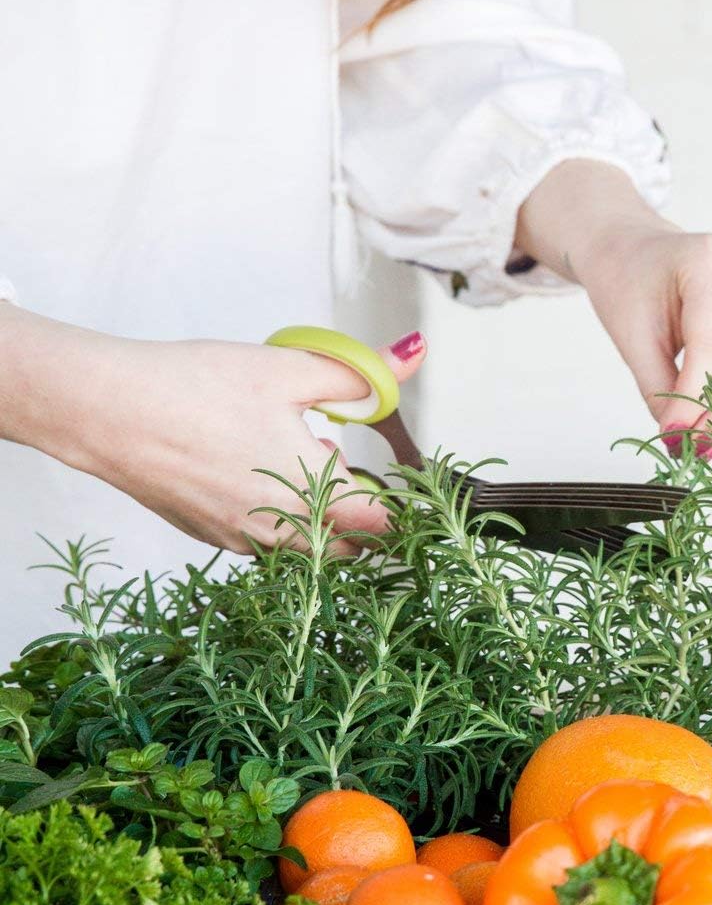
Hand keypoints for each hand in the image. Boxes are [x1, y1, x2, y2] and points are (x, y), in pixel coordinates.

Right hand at [0, 304, 424, 553]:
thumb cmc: (193, 388)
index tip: (402, 482)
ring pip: (306, 548)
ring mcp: (243, 543)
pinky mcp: (212, 540)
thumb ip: (359, 373)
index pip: (385, 526)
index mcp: (311, 496)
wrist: (106, 411)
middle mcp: (281, 534)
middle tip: (343, 463)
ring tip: (290, 456)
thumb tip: (412, 355)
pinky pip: (265, 542)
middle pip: (349, 546)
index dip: (403, 507)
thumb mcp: (288, 369)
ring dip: (317, 516)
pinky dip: (277, 517)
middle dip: (361, 515)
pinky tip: (252, 468)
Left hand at [515, 161, 711, 454]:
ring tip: (709, 437)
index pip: (710, 339)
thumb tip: (680, 439)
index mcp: (708, 259)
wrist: (634, 250)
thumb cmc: (628, 285)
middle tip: (705, 444)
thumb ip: (658, 387)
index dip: (696, 393)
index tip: (678, 434)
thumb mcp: (631, 336)